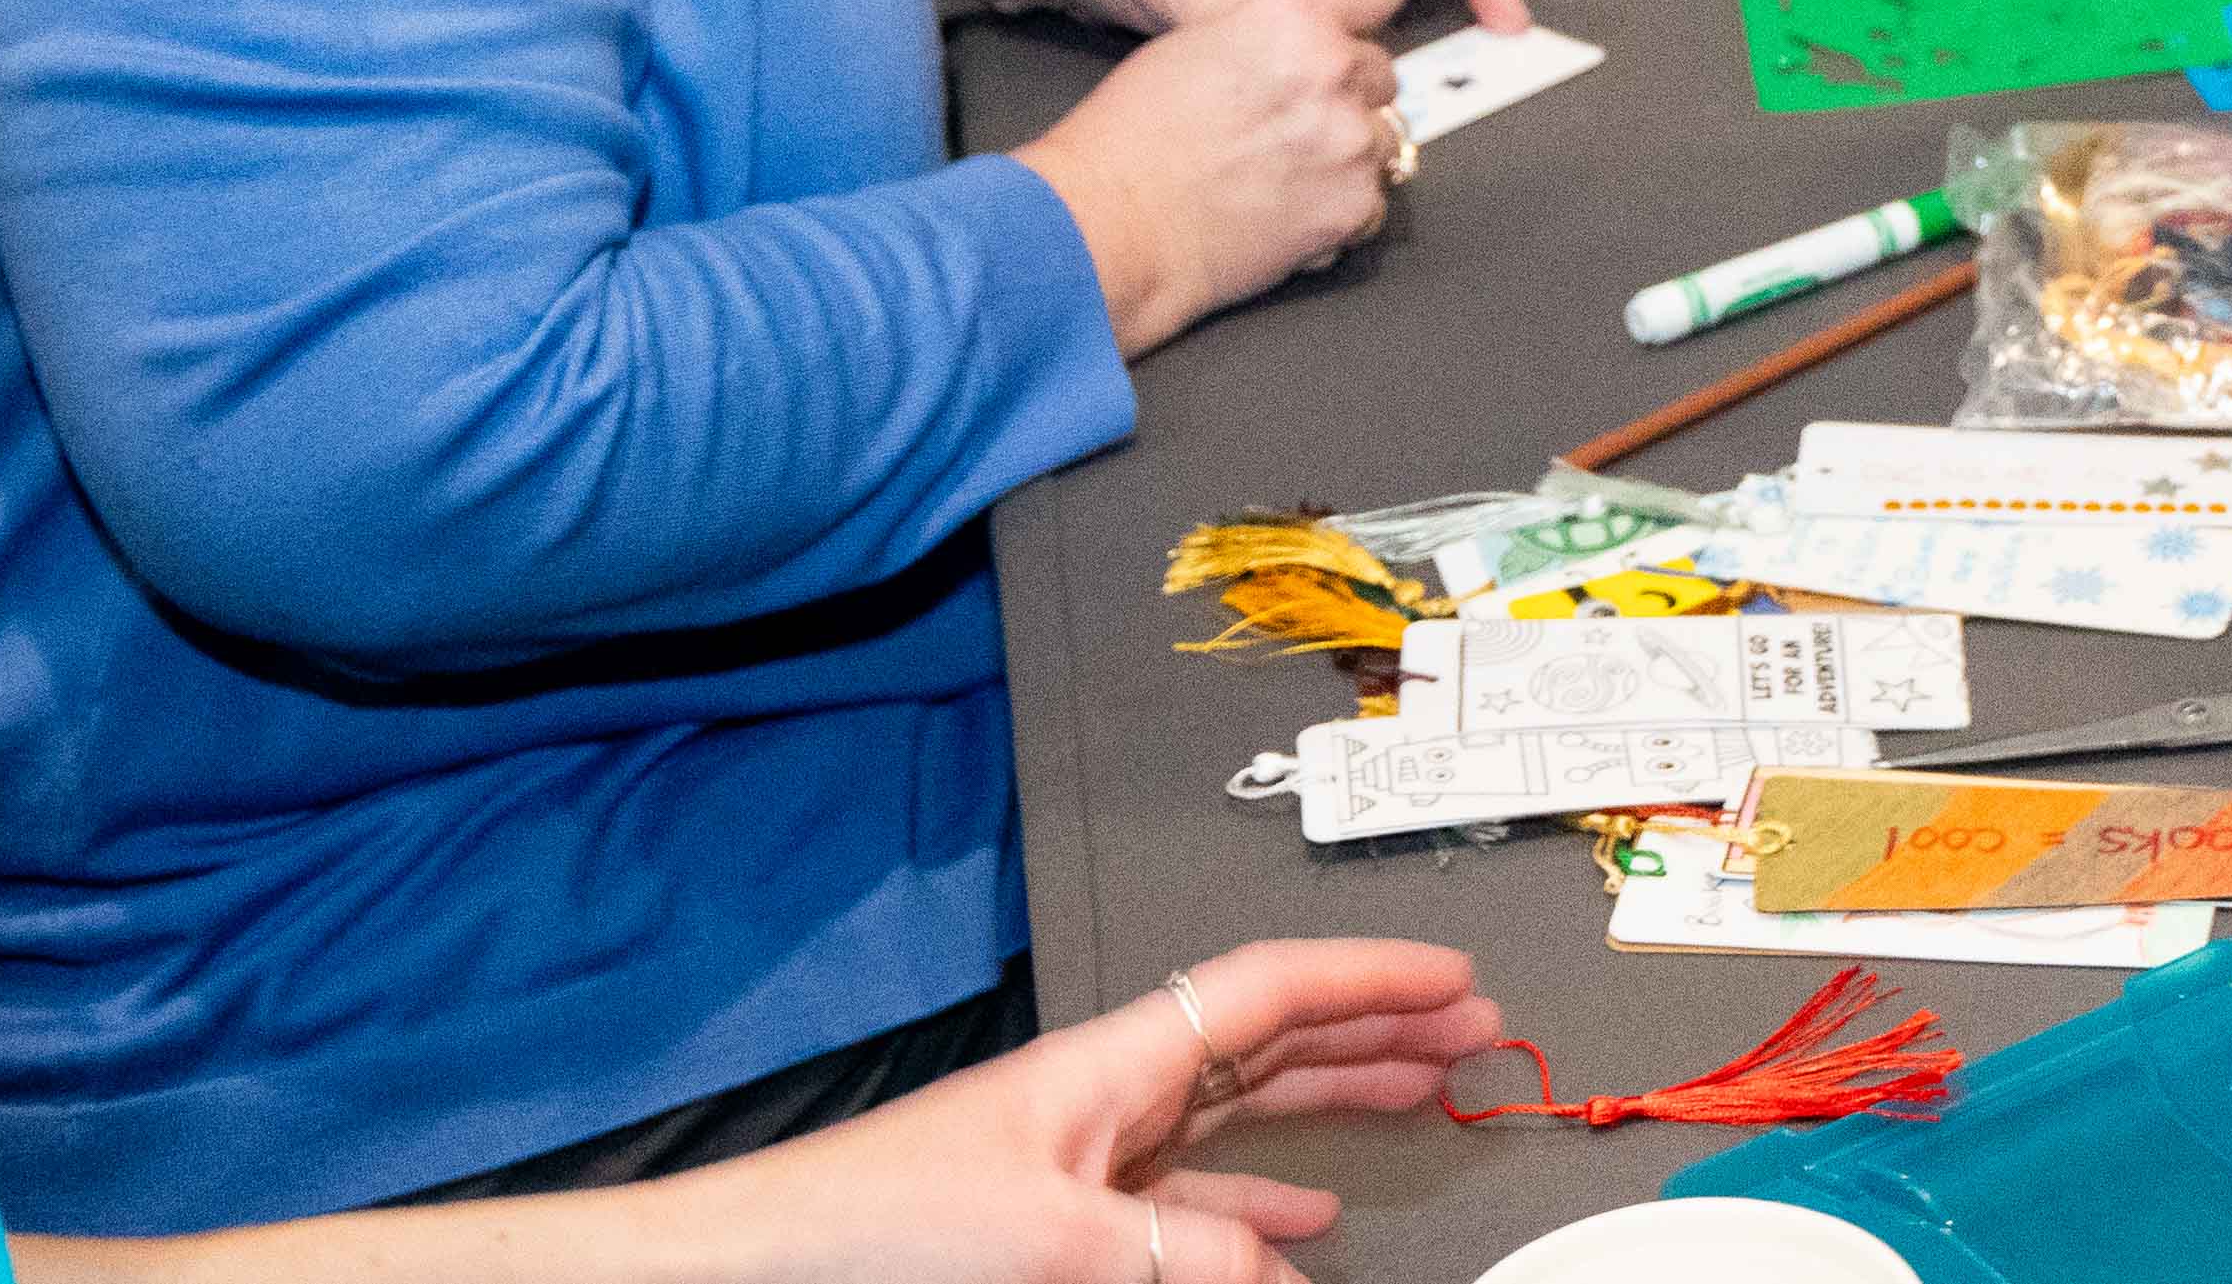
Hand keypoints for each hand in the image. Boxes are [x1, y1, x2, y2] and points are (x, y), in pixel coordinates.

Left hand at [615, 936, 1506, 1283]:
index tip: (1459, 978)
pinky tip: (1305, 1221)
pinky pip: (1197, 1197)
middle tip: (1476, 1035)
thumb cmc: (870, 1227)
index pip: (1270, 991)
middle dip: (1378, 1029)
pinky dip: (1264, 1200)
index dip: (1372, 976)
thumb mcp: (1051, 1238)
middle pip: (1273, 1040)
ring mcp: (1092, 1157)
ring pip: (1244, 1113)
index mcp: (1113, 1064)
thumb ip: (1182, 1248)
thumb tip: (1283, 1266)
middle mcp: (1112, 1095)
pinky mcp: (1066, 1223)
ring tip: (1421, 1101)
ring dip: (1337, 1103)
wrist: (755, 1268)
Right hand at [1015, 0, 1425, 354]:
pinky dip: (1340, 205)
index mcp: (1293, 16)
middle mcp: (1334, 71)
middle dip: (1345, 88)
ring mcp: (1351, 143)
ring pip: (1381, 135)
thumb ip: (1264, 16)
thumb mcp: (1193, 37)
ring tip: (1281, 168)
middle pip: (1381, 67)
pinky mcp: (1354, 207)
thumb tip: (1301, 9)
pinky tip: (1286, 207)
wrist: (1109, 229)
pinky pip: (1373, 198)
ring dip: (1346, 148)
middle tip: (1287, 116)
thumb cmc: (1129, 138)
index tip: (1358, 18)